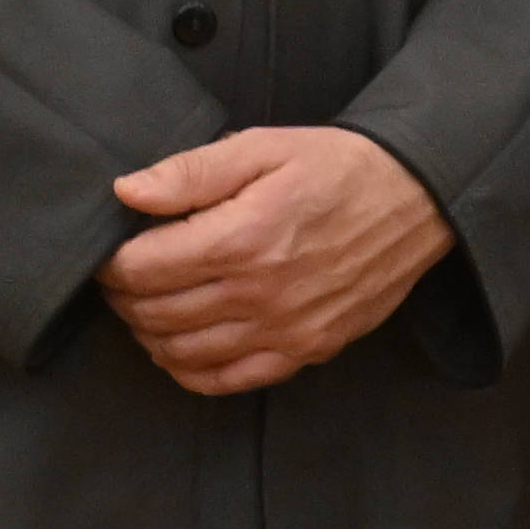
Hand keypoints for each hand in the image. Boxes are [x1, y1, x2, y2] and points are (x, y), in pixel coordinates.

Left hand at [102, 125, 455, 394]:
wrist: (419, 198)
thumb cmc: (338, 167)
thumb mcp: (262, 148)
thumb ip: (191, 171)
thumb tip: (127, 193)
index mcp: (241, 238)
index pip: (138, 269)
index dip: (110, 262)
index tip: (113, 250)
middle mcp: (260, 293)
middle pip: (152, 314)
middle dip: (124, 297)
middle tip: (128, 276)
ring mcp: (285, 329)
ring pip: (181, 352)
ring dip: (150, 333)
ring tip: (153, 306)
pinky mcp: (308, 349)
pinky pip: (228, 380)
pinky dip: (191, 370)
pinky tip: (184, 345)